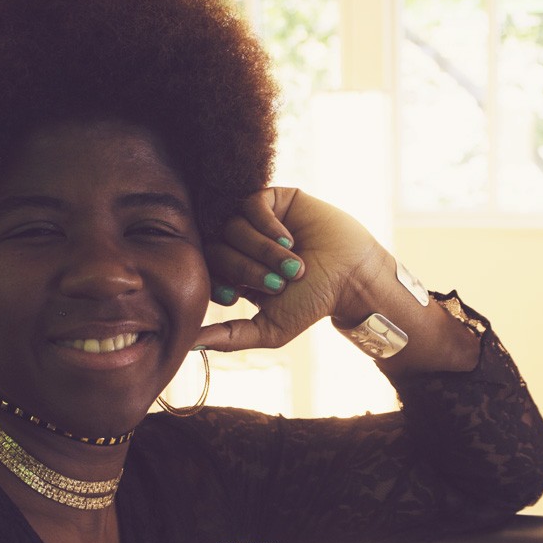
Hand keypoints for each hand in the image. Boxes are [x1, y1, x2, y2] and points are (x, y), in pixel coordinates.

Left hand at [195, 188, 390, 351]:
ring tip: (293, 264)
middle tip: (277, 283)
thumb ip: (230, 337)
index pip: (204, 269)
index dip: (216, 282)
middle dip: (245, 269)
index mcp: (235, 272)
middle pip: (215, 247)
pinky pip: (250, 204)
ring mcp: (256, 220)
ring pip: (232, 226)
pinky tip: (289, 240)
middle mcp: (241, 244)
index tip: (236, 295)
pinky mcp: (274, 199)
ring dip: (262, 250)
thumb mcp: (269, 328)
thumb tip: (190, 343)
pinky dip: (266, 225)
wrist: (351, 277)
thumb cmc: (313, 303)